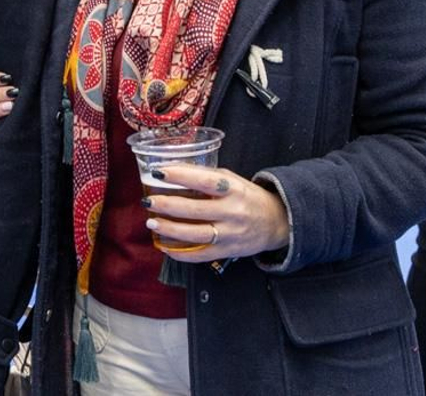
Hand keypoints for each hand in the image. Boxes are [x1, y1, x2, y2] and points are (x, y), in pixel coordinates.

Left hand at [143, 165, 290, 263]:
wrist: (276, 222)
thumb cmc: (247, 196)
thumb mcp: (232, 180)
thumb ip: (207, 177)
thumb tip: (172, 169)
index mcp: (234, 189)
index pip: (204, 181)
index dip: (180, 176)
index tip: (159, 172)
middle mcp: (233, 212)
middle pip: (195, 210)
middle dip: (168, 205)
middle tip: (148, 201)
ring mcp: (230, 234)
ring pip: (196, 234)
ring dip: (170, 229)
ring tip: (152, 222)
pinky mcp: (228, 252)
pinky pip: (201, 255)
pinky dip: (181, 253)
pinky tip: (164, 246)